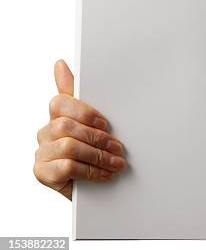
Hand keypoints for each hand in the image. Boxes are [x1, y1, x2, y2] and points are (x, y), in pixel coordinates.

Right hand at [34, 60, 126, 199]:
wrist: (93, 184)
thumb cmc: (93, 148)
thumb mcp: (93, 122)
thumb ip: (79, 94)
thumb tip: (60, 64)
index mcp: (58, 115)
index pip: (60, 102)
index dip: (84, 112)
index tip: (105, 123)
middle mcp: (46, 132)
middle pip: (66, 126)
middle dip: (97, 137)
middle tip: (118, 147)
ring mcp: (42, 152)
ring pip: (68, 146)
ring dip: (98, 155)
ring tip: (116, 162)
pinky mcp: (42, 172)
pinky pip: (66, 167)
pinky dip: (90, 170)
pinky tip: (104, 174)